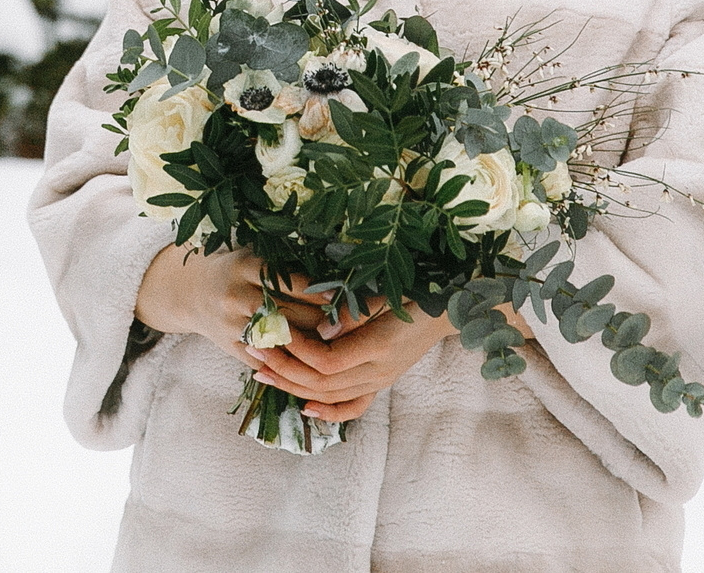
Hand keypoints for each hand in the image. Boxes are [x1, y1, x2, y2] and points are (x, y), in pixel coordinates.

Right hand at [135, 246, 332, 349]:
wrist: (189, 292)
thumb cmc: (235, 270)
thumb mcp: (254, 256)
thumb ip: (286, 263)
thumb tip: (338, 271)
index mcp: (247, 267)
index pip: (293, 283)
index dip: (322, 293)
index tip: (349, 299)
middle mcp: (238, 295)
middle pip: (290, 314)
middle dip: (323, 323)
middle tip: (356, 328)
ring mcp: (232, 323)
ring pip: (280, 341)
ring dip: (312, 347)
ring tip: (342, 348)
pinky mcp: (231, 346)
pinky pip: (266, 360)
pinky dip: (291, 365)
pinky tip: (315, 366)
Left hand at [249, 299, 534, 423]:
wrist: (450, 308)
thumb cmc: (417, 291)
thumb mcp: (387, 292)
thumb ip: (355, 311)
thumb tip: (322, 329)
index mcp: (378, 345)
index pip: (326, 361)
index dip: (296, 352)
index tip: (272, 334)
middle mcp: (378, 370)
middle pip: (321, 383)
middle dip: (283, 369)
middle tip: (253, 352)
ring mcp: (380, 380)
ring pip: (330, 396)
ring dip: (293, 386)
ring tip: (263, 372)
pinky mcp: (380, 382)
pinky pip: (353, 406)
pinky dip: (329, 412)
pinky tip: (305, 408)